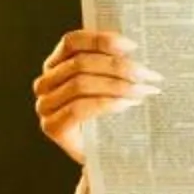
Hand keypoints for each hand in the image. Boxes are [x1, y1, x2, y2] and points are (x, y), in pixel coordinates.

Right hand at [33, 28, 160, 163]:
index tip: (132, 46)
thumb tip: (135, 48)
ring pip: (80, 84)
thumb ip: (112, 65)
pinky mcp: (52, 127)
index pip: (72, 42)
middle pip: (80, 63)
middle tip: (148, 74)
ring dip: (117, 85)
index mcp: (56, 64)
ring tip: (143, 91)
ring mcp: (46, 106)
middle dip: (119, 67)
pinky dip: (106, 103)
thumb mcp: (110, 84)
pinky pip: (78, 108)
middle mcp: (46, 83)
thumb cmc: (110, 116)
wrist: (105, 154)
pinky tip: (127, 104)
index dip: (100, 40)